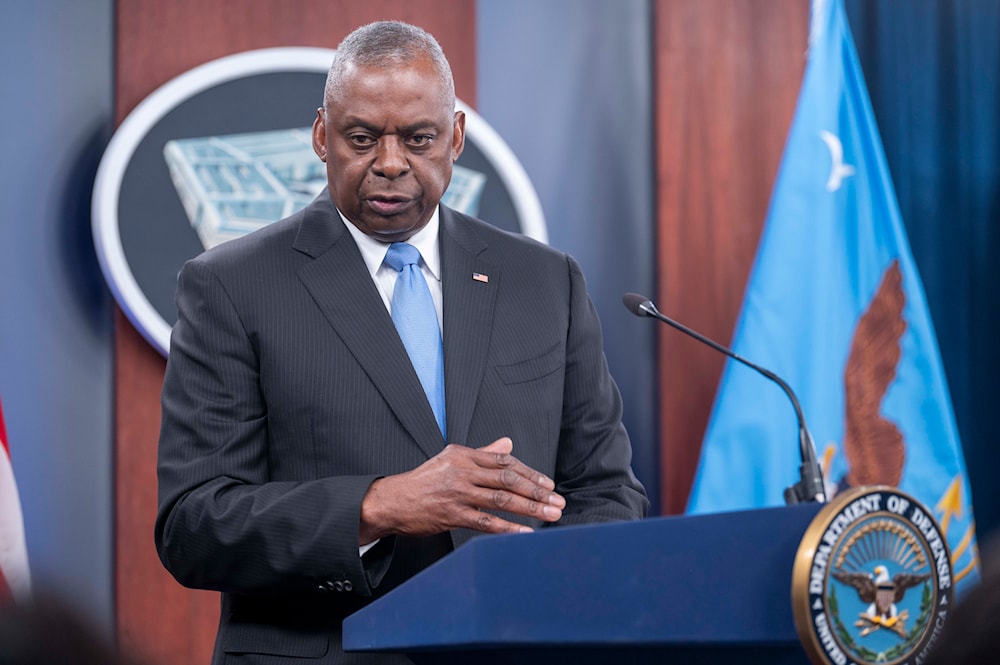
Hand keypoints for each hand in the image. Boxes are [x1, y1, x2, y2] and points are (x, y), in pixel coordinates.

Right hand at [359, 437, 564, 543]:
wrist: (392, 500)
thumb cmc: (424, 481)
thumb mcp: (451, 459)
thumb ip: (482, 454)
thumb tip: (508, 444)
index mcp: (464, 455)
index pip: (504, 462)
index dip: (530, 474)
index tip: (548, 485)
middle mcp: (462, 471)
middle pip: (508, 479)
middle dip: (537, 491)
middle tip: (558, 501)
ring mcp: (457, 493)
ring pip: (501, 499)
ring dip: (530, 508)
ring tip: (551, 514)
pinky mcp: (452, 515)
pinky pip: (486, 522)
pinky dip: (508, 528)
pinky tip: (525, 533)